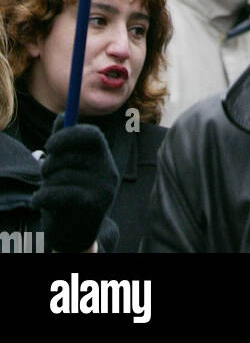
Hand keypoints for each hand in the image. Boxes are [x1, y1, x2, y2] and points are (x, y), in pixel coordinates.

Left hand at [32, 118, 119, 252]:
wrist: (76, 237)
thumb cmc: (68, 196)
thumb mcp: (69, 168)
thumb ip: (65, 141)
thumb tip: (62, 116)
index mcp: (104, 159)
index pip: (92, 135)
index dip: (69, 136)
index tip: (50, 144)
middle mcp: (108, 172)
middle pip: (73, 155)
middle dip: (51, 162)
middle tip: (44, 172)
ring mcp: (103, 191)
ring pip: (62, 175)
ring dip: (46, 183)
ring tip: (48, 191)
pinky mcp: (92, 207)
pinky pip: (60, 193)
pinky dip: (41, 196)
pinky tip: (38, 201)